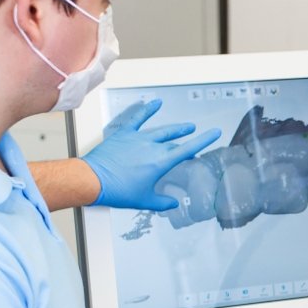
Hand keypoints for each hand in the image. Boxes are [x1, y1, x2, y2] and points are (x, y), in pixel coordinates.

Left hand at [82, 98, 220, 210]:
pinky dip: (147, 110)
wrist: (93, 180)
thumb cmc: (118, 190)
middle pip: (174, 140)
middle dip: (186, 138)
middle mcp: (152, 147)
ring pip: (161, 130)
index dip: (203, 140)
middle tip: (194, 135)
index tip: (214, 133)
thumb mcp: (144, 200)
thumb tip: (173, 204)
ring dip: (175, 128)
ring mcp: (138, 138)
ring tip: (185, 126)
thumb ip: (162, 202)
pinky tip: (155, 103)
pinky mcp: (125, 134)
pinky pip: (138, 118)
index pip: (187, 149)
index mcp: (160, 162)